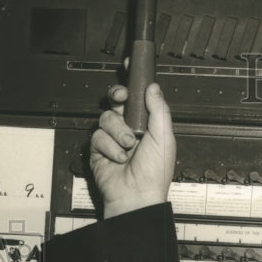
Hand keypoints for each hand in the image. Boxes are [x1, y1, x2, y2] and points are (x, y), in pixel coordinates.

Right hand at [90, 76, 175, 218]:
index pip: (140, 97)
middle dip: (119, 96)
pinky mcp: (100, 149)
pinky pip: (98, 136)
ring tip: (128, 147)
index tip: (131, 65)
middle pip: (118, 100)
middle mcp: (131, 129)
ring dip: (118, 132)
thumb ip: (159, 110)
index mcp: (149, 125)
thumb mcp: (164, 138)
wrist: (137, 196)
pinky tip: (119, 158)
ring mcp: (114, 138)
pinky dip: (109, 147)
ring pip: (106, 116)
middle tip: (123, 98)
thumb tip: (153, 87)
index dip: (134, 81)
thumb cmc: (155, 173)